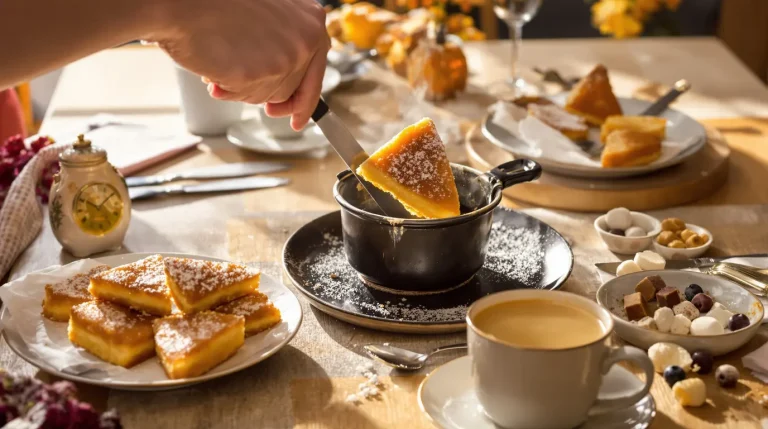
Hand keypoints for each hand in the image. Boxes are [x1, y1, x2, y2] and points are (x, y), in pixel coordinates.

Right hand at [148, 0, 329, 129]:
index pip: (316, 71)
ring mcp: (284, 58)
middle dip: (270, 96)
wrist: (180, 2)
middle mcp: (304, 39)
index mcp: (311, 21)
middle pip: (292, 89)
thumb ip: (285, 42)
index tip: (298, 119)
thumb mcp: (267, 16)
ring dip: (243, 88)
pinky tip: (213, 70)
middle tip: (255, 95)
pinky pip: (247, 97)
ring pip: (268, 95)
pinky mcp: (260, 73)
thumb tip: (287, 83)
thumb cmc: (215, 5)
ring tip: (223, 61)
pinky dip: (227, 90)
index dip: (305, 98)